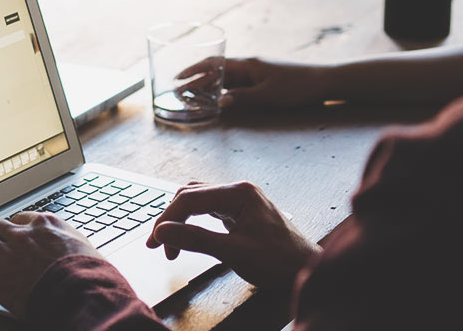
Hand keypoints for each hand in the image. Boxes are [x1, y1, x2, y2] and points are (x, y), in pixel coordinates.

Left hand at [0, 212, 104, 315]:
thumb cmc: (89, 273)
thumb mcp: (82, 244)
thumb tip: (66, 244)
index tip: (14, 238)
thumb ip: (66, 240)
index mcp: (45, 224)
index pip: (19, 217)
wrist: (82, 293)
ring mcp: (8, 255)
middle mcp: (23, 235)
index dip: (15, 229)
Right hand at [145, 182, 318, 291]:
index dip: (167, 220)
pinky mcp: (241, 213)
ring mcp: (241, 201)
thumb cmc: (280, 262)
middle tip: (159, 245)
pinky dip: (194, 222)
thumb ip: (196, 239)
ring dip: (181, 220)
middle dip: (171, 219)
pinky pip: (209, 210)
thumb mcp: (234, 252)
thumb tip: (163, 232)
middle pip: (191, 196)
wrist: (307, 271)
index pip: (189, 199)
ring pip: (198, 201)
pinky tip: (189, 235)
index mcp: (239, 193)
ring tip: (170, 243)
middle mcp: (239, 191)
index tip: (155, 243)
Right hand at [177, 57, 330, 109]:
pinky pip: (237, 83)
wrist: (322, 82)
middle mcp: (249, 66)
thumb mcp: (267, 95)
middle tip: (179, 90)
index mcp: (247, 64)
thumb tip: (220, 102)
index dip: (193, 70)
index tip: (178, 78)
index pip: (214, 64)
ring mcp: (255, 72)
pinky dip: (224, 90)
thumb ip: (242, 98)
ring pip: (225, 78)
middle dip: (196, 79)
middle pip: (216, 70)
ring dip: (208, 85)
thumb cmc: (296, 87)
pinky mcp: (262, 80)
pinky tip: (217, 97)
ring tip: (192, 95)